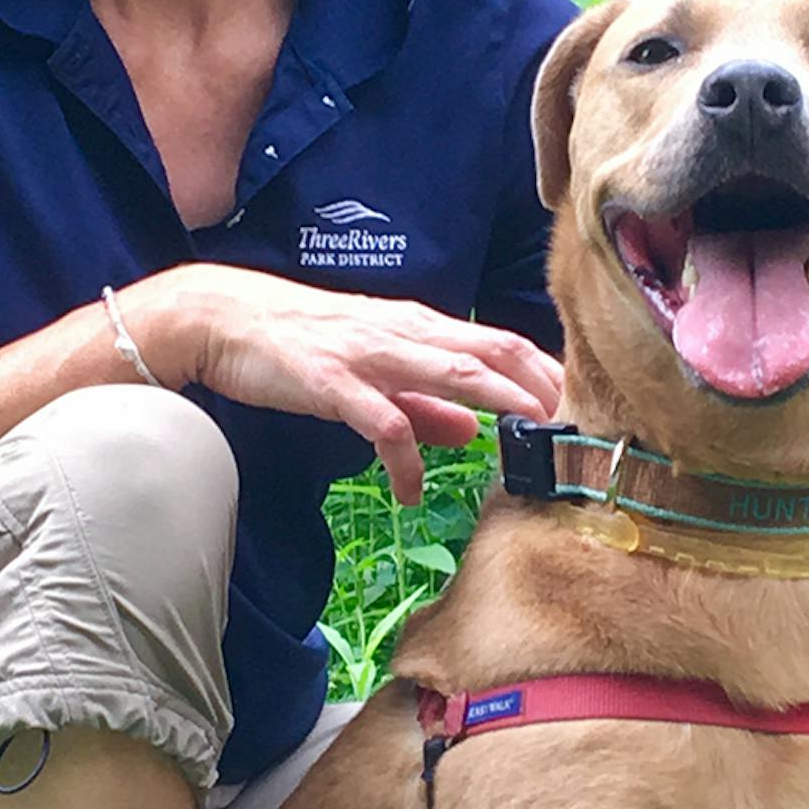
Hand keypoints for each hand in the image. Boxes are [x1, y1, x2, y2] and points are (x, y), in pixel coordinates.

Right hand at [127, 265, 563, 503]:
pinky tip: (412, 492)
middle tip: (582, 425)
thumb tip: (475, 428)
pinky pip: (380, 423)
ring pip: (451, 373)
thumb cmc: (299, 343)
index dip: (547, 369)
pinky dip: (404, 458)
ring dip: (500, 403)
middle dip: (543, 386)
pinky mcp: (332, 381)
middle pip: (491, 352)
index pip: (500, 342)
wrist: (222, 317)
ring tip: (533, 439)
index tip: (586, 404)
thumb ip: (425, 401)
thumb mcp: (373, 368)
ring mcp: (370, 354)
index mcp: (418, 327)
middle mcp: (404, 332)